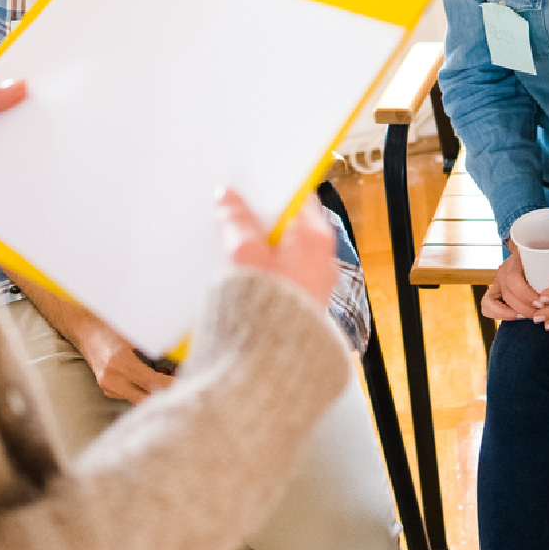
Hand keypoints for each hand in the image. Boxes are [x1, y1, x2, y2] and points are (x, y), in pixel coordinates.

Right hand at [77, 309, 177, 403]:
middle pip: (147, 399)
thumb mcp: (134, 334)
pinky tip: (152, 376)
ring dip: (156, 392)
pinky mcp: (107, 389)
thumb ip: (155, 349)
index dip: (171, 385)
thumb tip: (179, 361)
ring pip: (140, 399)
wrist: (84, 330)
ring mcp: (108, 386)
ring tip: (168, 375)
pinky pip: (132, 395)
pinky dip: (145, 389)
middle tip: (183, 383)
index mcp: (120, 362)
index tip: (188, 382)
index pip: (151, 382)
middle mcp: (112, 378)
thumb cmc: (112, 326)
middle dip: (166, 394)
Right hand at [215, 189, 341, 310]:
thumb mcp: (245, 256)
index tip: (247, 184)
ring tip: (228, 244)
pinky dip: (259, 269)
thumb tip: (229, 200)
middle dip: (258, 220)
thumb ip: (236, 222)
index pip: (297, 196)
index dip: (270, 188)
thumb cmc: (269, 313)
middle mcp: (320, 260)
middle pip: (287, 224)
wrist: (272, 365)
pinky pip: (277, 275)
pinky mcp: (297, 303)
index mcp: (316, 239)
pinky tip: (235, 273)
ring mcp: (310, 283)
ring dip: (255, 246)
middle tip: (231, 213)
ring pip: (280, 251)